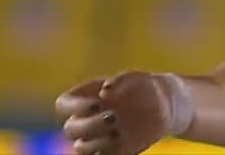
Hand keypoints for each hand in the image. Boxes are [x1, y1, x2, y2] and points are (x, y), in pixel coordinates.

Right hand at [55, 71, 180, 154]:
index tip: (97, 104)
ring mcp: (96, 137)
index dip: (74, 106)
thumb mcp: (135, 78)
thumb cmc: (143, 87)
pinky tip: (121, 143)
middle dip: (90, 125)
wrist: (161, 105)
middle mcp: (85, 118)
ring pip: (80, 148)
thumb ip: (119, 81)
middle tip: (114, 118)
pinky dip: (104, 153)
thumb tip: (104, 92)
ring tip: (119, 132)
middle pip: (70, 129)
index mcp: (85, 97)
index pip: (63, 104)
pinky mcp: (109, 152)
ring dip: (96, 143)